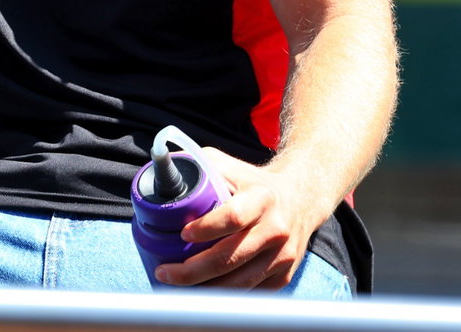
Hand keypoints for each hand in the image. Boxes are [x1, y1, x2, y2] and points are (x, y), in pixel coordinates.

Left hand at [152, 147, 316, 289]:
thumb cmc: (252, 183)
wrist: (300, 200)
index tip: (183, 233)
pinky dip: (223, 295)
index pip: (233, 217)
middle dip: (192, 270)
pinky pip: (249, 292)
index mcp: (261, 198)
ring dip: (204, 288)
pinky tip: (200, 291)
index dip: (206, 228)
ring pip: (239, 282)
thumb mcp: (229, 166)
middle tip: (164, 272)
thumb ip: (197, 165)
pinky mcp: (283, 276)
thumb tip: (160, 165)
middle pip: (230, 257)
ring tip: (176, 285)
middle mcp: (275, 229)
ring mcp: (282, 256)